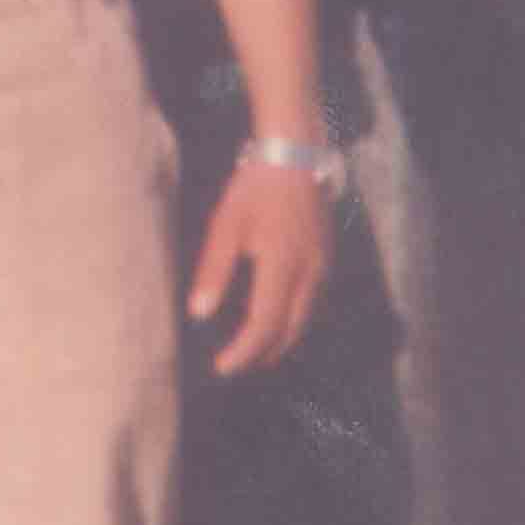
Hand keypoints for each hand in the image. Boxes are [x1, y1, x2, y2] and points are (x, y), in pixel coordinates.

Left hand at [187, 157, 329, 374]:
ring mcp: (323, 267)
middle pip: (290, 330)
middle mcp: (310, 273)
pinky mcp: (326, 259)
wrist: (294, 157)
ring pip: (305, 320)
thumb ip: (214, 271)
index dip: (243, 351)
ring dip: (280, 340)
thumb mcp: (225, 226)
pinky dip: (293, 320)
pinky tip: (275, 320)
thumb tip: (198, 314)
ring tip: (252, 351)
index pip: (265, 324)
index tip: (221, 367)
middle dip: (262, 353)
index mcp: (283, 266)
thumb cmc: (254, 190)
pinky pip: (312, 303)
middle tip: (234, 365)